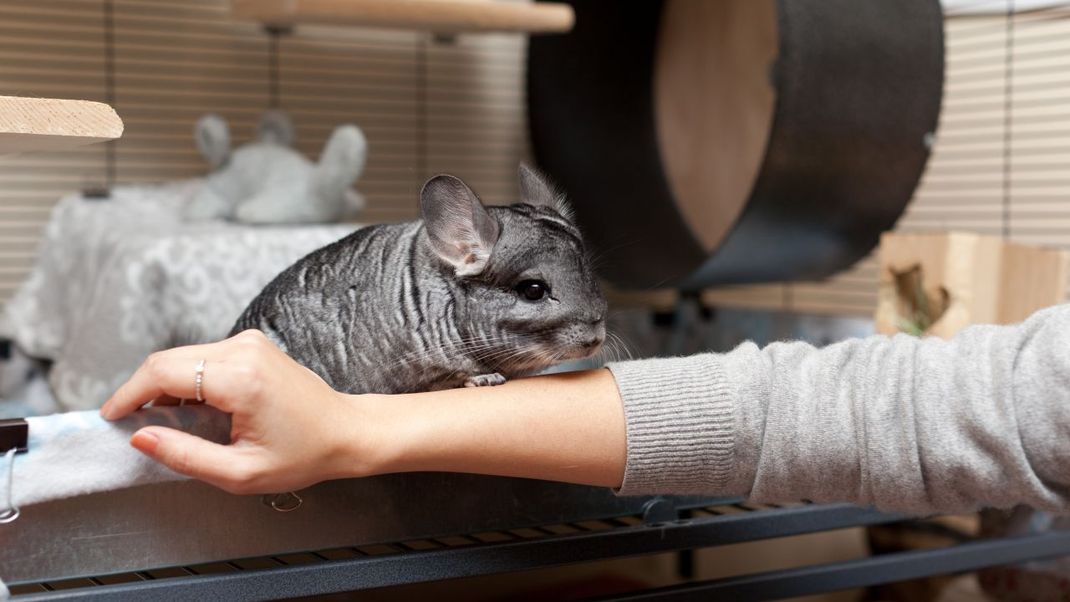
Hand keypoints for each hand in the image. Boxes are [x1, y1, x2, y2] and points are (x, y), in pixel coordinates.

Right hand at [101, 330, 375, 493]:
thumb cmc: (304, 455)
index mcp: (241, 378)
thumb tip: (140, 437)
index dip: (128, 394)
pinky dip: (187, 381)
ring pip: (183, 357)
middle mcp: (243, 349)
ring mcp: (249, 342)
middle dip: (142, 391)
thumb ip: (185, 456)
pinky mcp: (252, 345)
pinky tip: (192, 411)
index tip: (111, 417)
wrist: (346, 432)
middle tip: (133, 425)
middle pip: (168, 360)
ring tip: (168, 425)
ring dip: (165, 387)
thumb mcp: (240, 472)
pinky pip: (203, 357)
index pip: (162, 372)